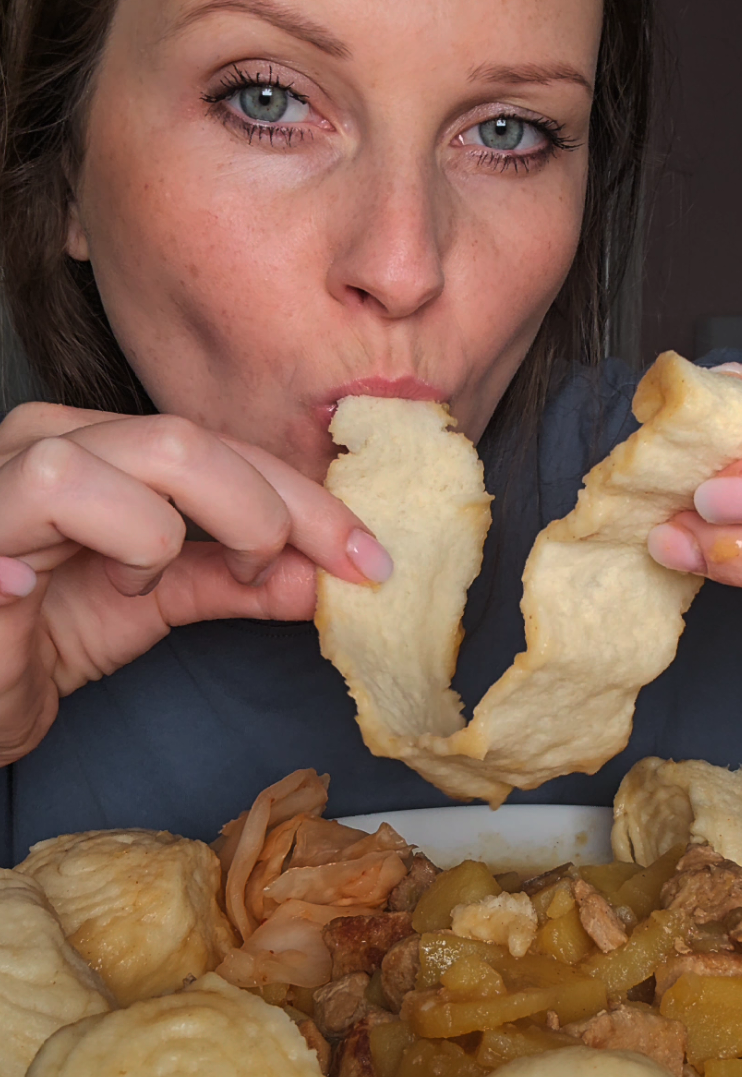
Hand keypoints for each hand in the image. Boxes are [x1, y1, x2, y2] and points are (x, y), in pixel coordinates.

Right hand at [0, 407, 391, 763]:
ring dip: (183, 533)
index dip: (307, 503)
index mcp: (106, 449)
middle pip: (196, 441)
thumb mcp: (156, 603)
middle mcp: (60, 439)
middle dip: (275, 512)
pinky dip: (108, 539)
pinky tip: (66, 584)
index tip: (371, 558)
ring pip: (148, 453)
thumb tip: (327, 574)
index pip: (225, 451)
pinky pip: (59, 489)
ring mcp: (14, 468)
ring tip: (144, 584)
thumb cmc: (36, 637)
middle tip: (301, 575)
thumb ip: (237, 580)